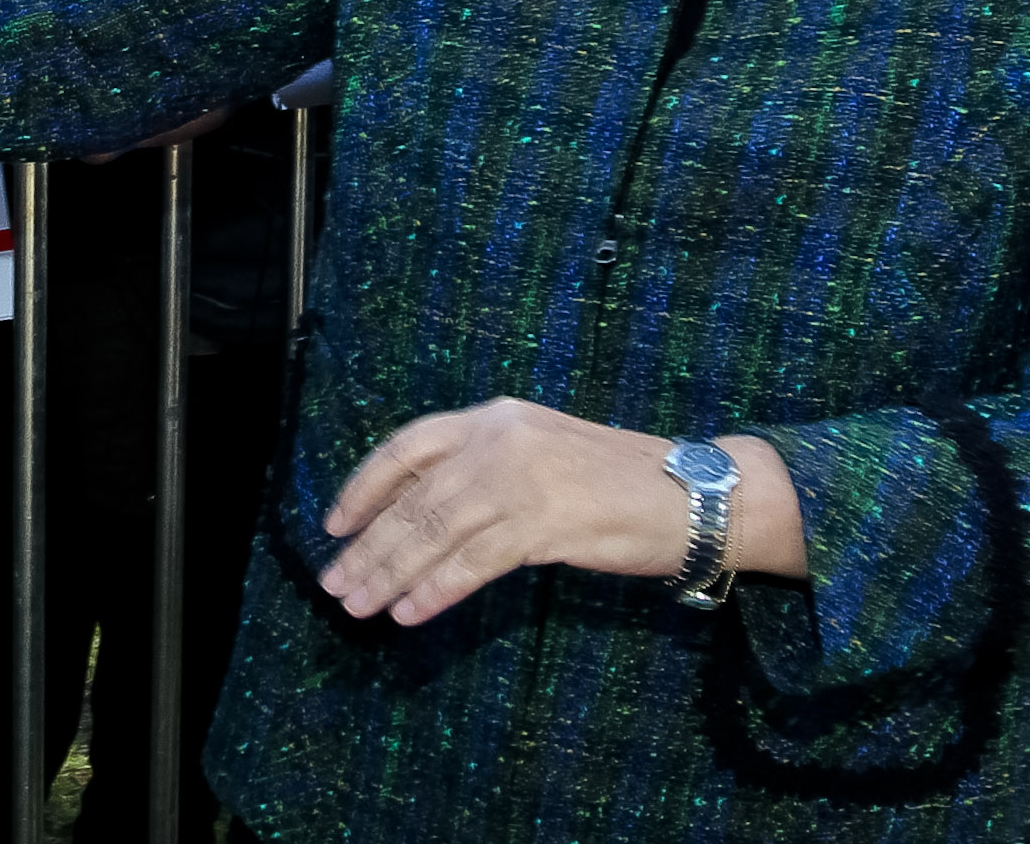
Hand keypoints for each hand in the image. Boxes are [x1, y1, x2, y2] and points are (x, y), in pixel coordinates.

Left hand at [319, 398, 801, 625]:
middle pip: (414, 498)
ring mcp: (522, 478)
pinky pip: (476, 561)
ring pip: (436, 531)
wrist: (695, 492)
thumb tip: (412, 515)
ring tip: (361, 605)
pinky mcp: (548, 521)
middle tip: (335, 584)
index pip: (406, 447)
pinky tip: (412, 611)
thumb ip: (478, 473)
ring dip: (392, 573)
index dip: (364, 487)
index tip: (334, 525)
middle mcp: (499, 439)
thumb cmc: (614, 481)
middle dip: (369, 546)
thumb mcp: (535, 456)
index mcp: (491, 418)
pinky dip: (438, 589)